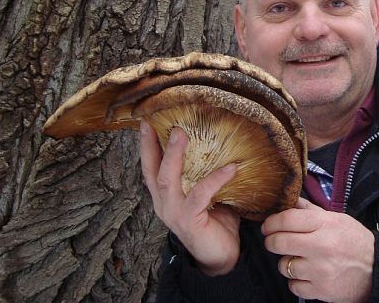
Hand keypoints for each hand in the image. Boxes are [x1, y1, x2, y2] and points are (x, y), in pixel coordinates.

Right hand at [140, 122, 240, 275]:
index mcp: (165, 195)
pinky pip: (200, 195)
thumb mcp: (206, 193)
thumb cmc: (216, 220)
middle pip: (152, 170)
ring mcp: (173, 213)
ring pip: (167, 180)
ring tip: (182, 134)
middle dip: (154, 145)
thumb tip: (220, 142)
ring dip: (173, 156)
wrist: (222, 257)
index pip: (150, 166)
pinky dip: (216, 179)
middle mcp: (164, 203)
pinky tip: (232, 168)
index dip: (146, 145)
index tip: (146, 121)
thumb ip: (204, 172)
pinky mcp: (189, 221)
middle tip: (165, 123)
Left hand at [262, 197, 373, 302]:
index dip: (271, 222)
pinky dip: (296, 280)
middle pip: (279, 242)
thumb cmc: (356, 241)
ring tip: (299, 258)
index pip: (287, 219)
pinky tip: (307, 274)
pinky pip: (293, 285)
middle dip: (271, 241)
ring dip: (286, 262)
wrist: (378, 269)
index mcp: (325, 225)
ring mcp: (320, 270)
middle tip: (274, 240)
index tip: (268, 225)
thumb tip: (289, 200)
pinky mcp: (321, 290)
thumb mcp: (336, 219)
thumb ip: (310, 210)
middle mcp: (321, 247)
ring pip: (284, 266)